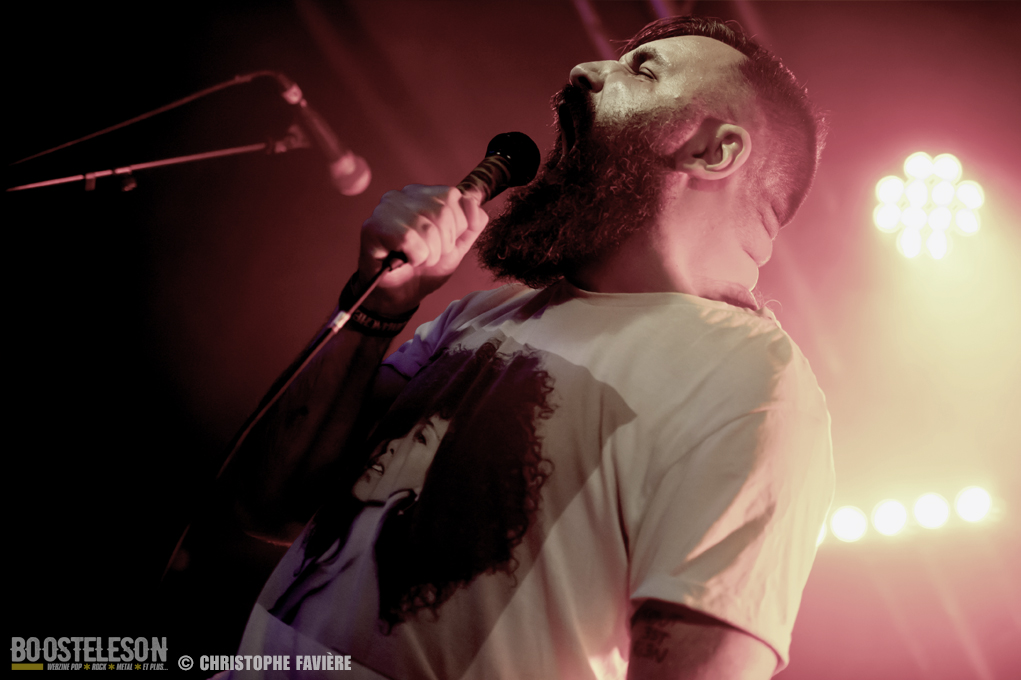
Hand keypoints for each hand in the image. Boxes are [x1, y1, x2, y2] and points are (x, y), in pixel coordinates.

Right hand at [357, 185, 487, 315]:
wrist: (401, 296)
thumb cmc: (425, 268)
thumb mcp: (458, 245)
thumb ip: (473, 223)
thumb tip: (473, 203)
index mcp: (423, 194)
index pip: (454, 196)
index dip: (455, 227)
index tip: (441, 243)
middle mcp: (403, 195)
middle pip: (443, 212)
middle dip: (443, 244)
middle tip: (428, 255)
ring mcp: (385, 209)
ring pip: (428, 228)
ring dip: (429, 254)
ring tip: (417, 259)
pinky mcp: (373, 227)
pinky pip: (409, 239)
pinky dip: (415, 257)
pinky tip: (404, 261)